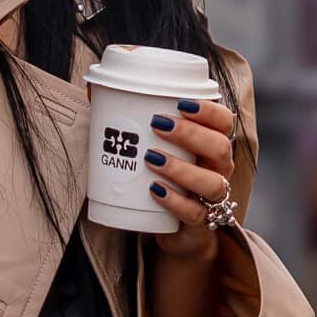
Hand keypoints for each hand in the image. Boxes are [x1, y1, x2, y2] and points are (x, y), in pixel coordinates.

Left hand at [143, 97, 235, 262]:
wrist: (170, 227)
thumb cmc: (162, 176)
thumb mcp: (152, 147)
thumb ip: (130, 120)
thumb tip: (92, 89)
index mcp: (212, 145)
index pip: (224, 122)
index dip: (208, 110)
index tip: (180, 102)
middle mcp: (218, 170)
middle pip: (220, 147)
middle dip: (191, 133)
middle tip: (158, 125)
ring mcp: (212, 198)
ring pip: (213, 183)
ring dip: (181, 168)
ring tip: (152, 159)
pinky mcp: (198, 223)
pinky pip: (194, 213)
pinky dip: (174, 201)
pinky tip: (155, 190)